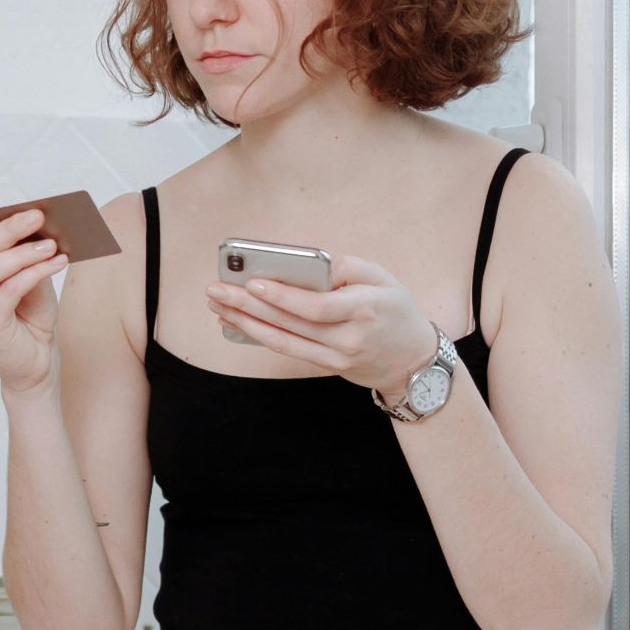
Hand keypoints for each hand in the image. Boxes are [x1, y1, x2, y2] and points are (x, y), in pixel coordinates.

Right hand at [0, 189, 70, 395]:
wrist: (36, 360)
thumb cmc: (28, 314)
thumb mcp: (27, 272)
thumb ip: (24, 250)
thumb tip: (37, 221)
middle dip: (8, 229)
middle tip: (37, 216)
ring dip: (22, 253)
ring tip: (51, 244)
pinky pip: (8, 291)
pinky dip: (34, 273)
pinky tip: (57, 263)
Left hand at [204, 253, 438, 395]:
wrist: (412, 360)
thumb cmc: (395, 310)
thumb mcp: (383, 279)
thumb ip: (348, 267)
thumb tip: (310, 262)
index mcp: (365, 309)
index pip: (318, 306)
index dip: (283, 296)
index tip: (253, 281)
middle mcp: (349, 337)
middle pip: (291, 323)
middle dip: (249, 305)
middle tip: (216, 290)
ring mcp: (337, 357)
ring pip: (283, 340)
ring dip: (246, 322)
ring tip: (218, 305)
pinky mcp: (328, 366)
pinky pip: (288, 350)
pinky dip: (260, 335)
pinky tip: (238, 322)